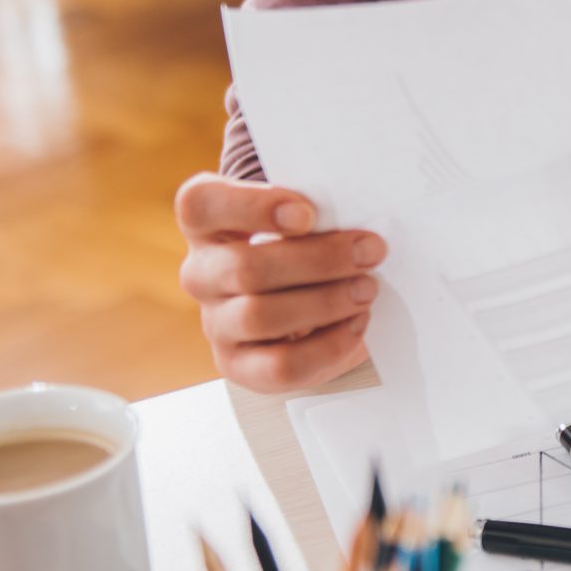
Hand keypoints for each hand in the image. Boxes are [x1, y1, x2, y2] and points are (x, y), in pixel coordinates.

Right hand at [175, 173, 384, 391]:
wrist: (303, 308)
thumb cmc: (303, 247)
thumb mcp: (304, 220)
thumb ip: (317, 215)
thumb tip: (359, 233)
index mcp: (206, 223)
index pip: (200, 205)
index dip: (251, 207)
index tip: (307, 214)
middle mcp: (201, 274)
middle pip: (244, 268)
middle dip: (318, 260)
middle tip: (370, 251)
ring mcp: (216, 324)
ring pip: (260, 317)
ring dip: (325, 302)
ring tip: (366, 290)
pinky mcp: (239, 366)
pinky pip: (281, 365)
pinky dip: (327, 345)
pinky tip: (356, 323)